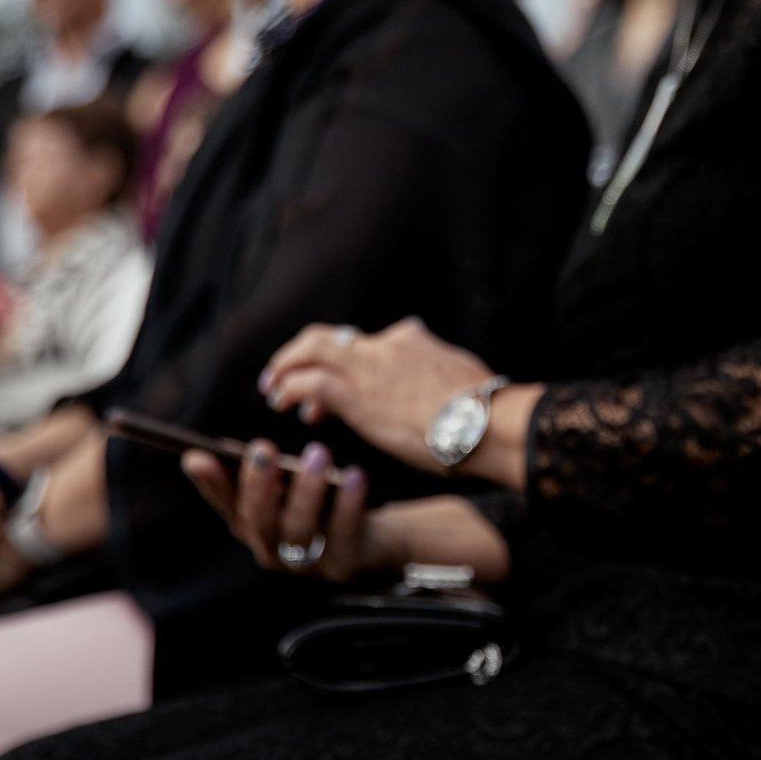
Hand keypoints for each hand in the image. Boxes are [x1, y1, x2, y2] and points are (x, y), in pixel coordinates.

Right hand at [182, 442, 512, 583]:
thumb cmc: (324, 503)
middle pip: (259, 521)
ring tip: (317, 454)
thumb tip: (222, 448)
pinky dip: (348, 504)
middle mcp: (273, 549)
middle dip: (258, 484)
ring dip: (306, 491)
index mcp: (254, 526)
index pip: (226, 505)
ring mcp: (307, 563)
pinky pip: (343, 533)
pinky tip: (354, 476)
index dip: (209, 484)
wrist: (376, 538)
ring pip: (299, 530)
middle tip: (261, 449)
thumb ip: (261, 471)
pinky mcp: (342, 565)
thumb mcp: (290, 484)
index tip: (196, 456)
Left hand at [257, 318, 494, 474]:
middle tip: (283, 374)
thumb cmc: (485, 412)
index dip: (346, 364)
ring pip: (311, 350)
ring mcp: (369, 367)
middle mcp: (386, 345)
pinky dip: (289, 389)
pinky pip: (308, 383)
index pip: (367, 344)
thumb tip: (448, 377)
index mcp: (412, 341)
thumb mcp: (463, 378)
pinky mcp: (356, 394)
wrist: (486, 423)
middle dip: (301, 352)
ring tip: (274, 391)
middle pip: (330, 337)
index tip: (339, 392)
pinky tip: (282, 402)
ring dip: (286, 368)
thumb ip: (443, 372)